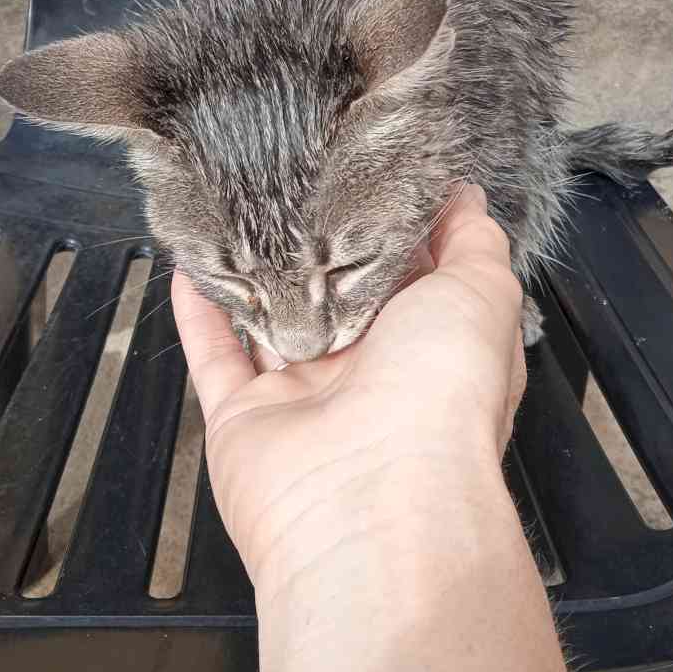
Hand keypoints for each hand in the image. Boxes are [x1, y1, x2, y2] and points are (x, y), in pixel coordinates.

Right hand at [171, 184, 526, 591]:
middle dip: (323, 248)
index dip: (399, 229)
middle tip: (299, 180)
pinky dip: (200, 311)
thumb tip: (467, 198)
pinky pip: (214, 356)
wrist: (372, 498)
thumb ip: (474, 242)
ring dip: (256, 273)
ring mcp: (305, 398)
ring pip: (273, 321)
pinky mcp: (245, 417)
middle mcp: (371, 375)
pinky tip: (190, 264)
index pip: (415, 279)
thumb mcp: (482, 295)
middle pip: (339, 298)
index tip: (377, 173)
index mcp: (432, 348)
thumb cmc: (442, 396)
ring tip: (240, 212)